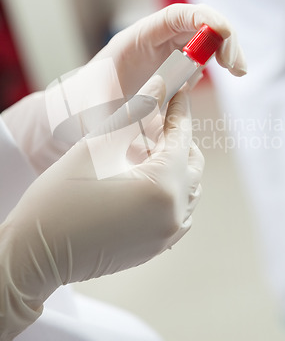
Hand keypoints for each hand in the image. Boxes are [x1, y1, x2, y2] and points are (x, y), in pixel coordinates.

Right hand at [0, 78, 203, 340]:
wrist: (35, 254)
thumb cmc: (58, 200)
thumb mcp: (96, 146)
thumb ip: (134, 113)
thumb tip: (158, 86)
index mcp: (162, 188)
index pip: (182, 138)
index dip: (180, 110)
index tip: (179, 91)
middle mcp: (173, 214)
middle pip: (192, 164)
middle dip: (179, 138)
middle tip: (159, 120)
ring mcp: (167, 235)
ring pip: (189, 188)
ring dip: (175, 164)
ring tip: (149, 148)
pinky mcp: (157, 246)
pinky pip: (178, 211)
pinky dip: (171, 189)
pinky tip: (147, 178)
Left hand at [1, 3, 245, 172]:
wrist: (82, 110)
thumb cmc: (86, 106)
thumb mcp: (98, 113)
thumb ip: (122, 122)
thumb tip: (149, 135)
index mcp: (135, 40)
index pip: (175, 16)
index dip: (204, 19)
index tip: (224, 37)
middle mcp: (153, 41)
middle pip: (196, 24)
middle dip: (223, 38)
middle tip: (237, 68)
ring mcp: (164, 53)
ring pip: (202, 40)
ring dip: (224, 50)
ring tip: (237, 70)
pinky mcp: (172, 68)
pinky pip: (198, 58)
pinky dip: (215, 63)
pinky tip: (226, 72)